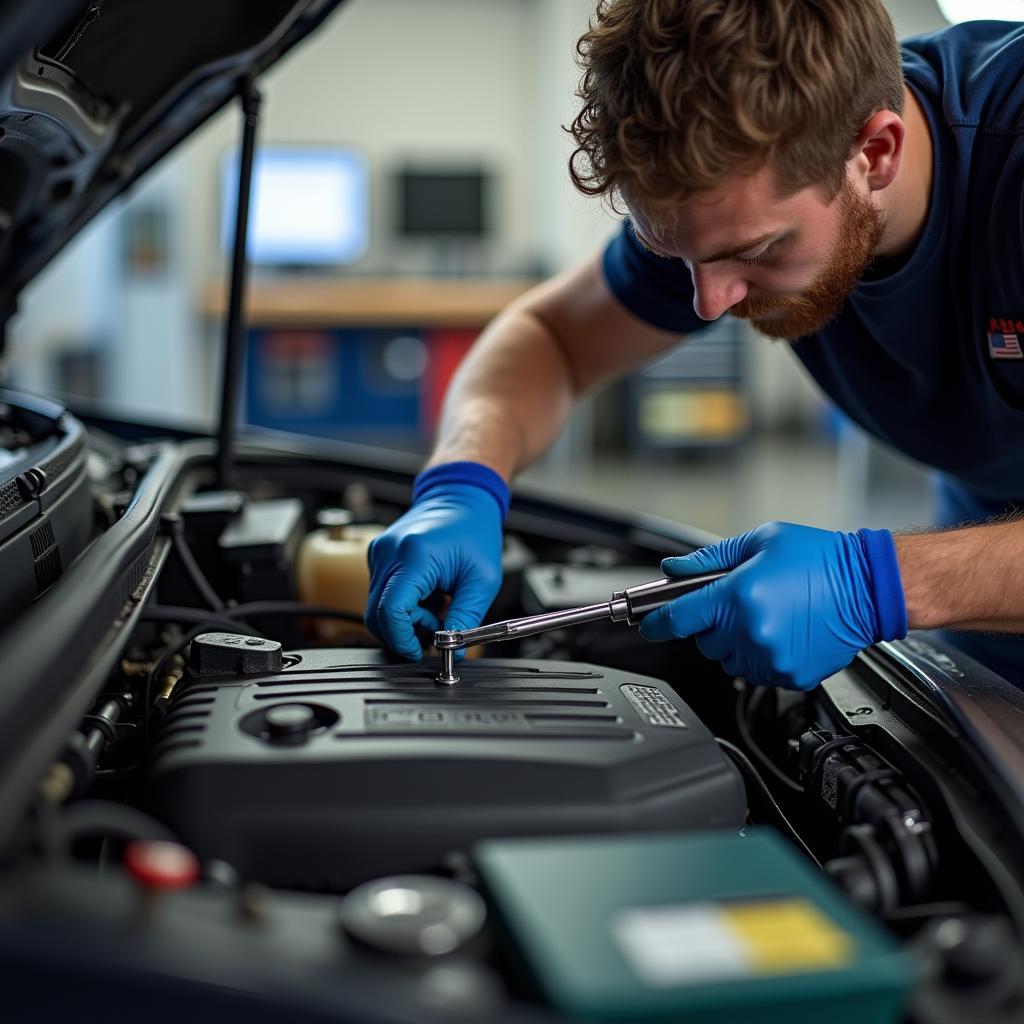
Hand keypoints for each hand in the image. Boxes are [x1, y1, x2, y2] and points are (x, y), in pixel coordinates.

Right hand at [365, 471, 504, 660]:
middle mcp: (389, 553)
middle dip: (403, 634)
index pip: (391, 611)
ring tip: (436, 609)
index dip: (402, 639)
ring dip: (405, 619)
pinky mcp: (379, 556)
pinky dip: (402, 605)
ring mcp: (380, 553)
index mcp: (414, 556)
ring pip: (378, 607)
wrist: (462, 497)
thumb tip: (454, 650)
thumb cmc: (474, 530)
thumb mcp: (482, 580)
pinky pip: (381, 593)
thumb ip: (466, 618)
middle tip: (434, 632)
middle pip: (377, 614)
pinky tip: (427, 597)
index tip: (419, 652)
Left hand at [638, 522, 906, 689]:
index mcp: (738, 596)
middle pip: (703, 641)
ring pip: (727, 660)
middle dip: (712, 623)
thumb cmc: (820, 559)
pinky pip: (756, 672)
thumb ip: (709, 559)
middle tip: (739, 603)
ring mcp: (770, 657)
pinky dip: (760, 657)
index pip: (677, 618)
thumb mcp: (759, 542)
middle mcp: (750, 631)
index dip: (656, 622)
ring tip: (765, 616)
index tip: (647, 624)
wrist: (868, 586)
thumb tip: (674, 568)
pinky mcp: (789, 674)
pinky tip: (781, 633)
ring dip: (735, 642)